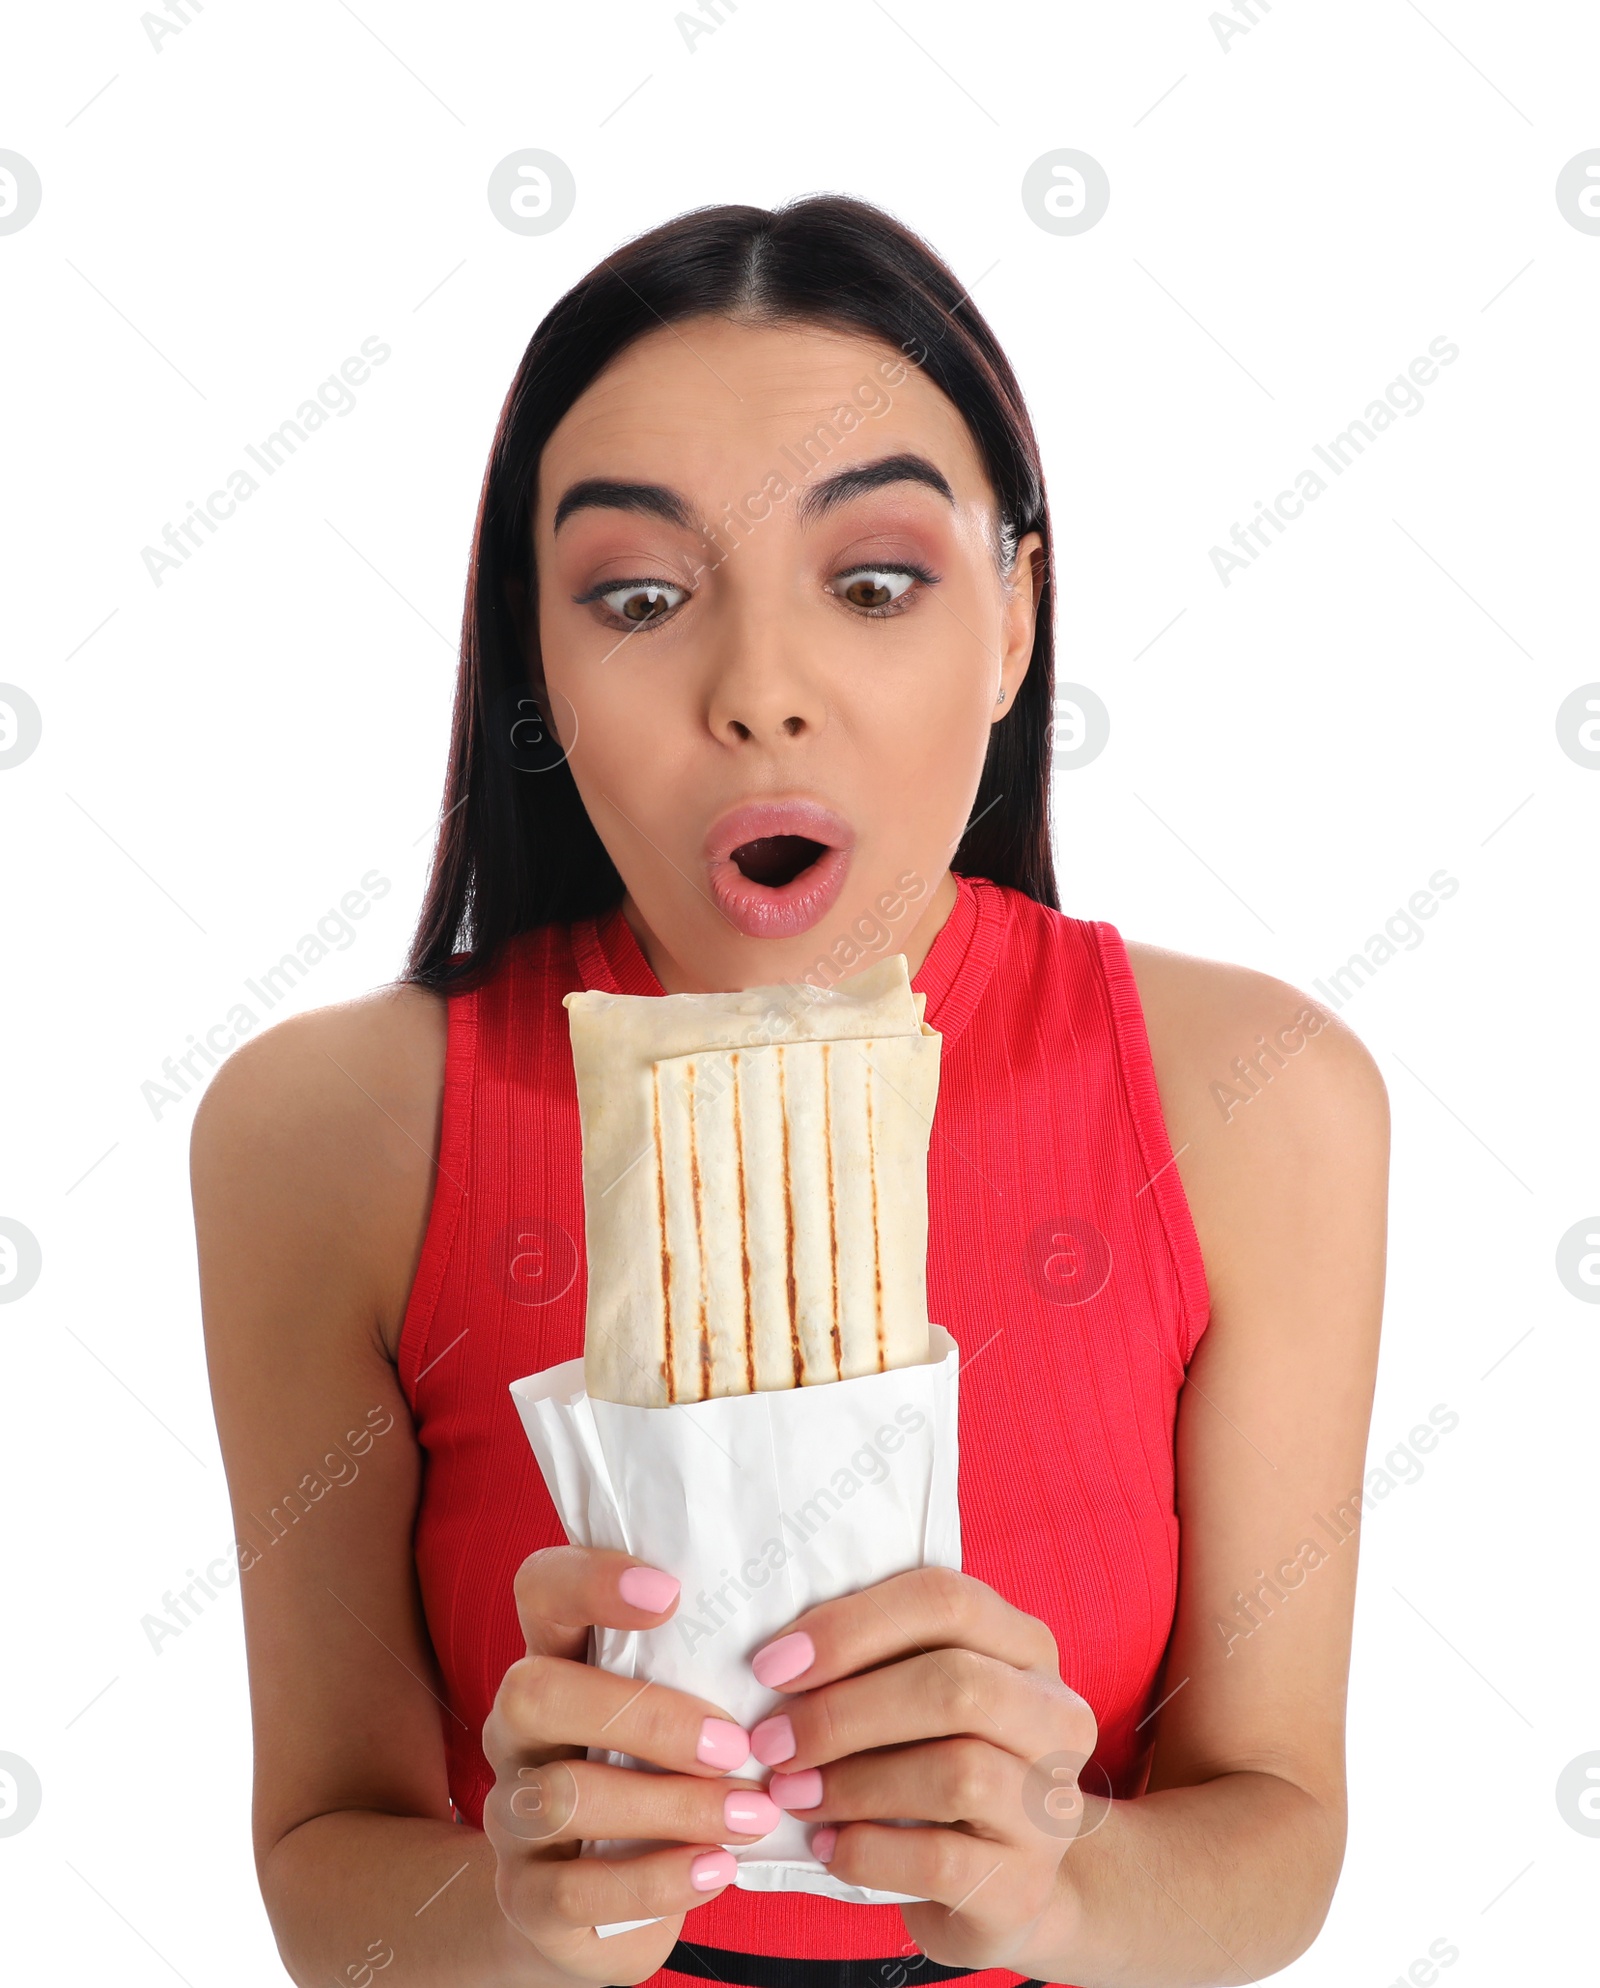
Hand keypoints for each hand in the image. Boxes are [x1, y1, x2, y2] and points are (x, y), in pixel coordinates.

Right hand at [483, 1545, 781, 1982]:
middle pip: (534, 1694)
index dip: (589, 1580)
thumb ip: (700, 1670)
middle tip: (734, 1744)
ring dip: (671, 1805)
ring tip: (751, 1814)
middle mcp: (516, 1733)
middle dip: (644, 1716)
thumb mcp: (670, 1715)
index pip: (540, 1590)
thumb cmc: (655, 1781)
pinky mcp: (528, 1899)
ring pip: (563, 1797)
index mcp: (554, 1663)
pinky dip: (657, 1880)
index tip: (669, 1592)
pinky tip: (718, 1868)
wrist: (592, 1912)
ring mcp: (512, 1817)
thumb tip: (799, 1637)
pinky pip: (576, 1889)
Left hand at [744, 1565, 1098, 1970]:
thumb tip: (776, 1660)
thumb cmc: (935, 1770)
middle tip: (771, 1741)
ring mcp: (1050, 1806)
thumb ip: (875, 1662)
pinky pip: (939, 1859)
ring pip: (955, 1772)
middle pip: (954, 1684)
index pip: (946, 1600)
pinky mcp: (1024, 1884)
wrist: (1003, 1887)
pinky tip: (827, 1846)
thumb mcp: (919, 1701)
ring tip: (791, 1793)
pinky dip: (866, 1851)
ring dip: (851, 1782)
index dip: (851, 1626)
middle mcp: (1056, 1717)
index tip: (773, 1665)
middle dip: (843, 1711)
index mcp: (1025, 1647)